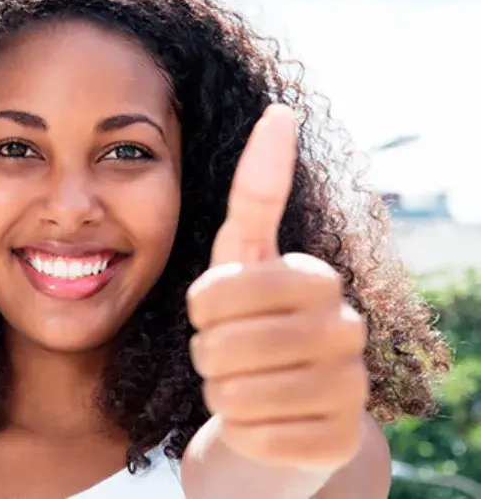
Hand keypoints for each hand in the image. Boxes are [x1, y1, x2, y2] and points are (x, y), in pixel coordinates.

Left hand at [186, 104, 367, 469]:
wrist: (276, 410)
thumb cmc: (250, 327)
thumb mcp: (243, 261)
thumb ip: (256, 193)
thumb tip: (281, 110)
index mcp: (318, 279)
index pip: (219, 290)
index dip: (202, 308)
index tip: (216, 311)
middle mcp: (346, 329)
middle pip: (222, 344)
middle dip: (205, 353)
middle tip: (226, 354)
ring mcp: (349, 388)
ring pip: (234, 393)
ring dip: (219, 391)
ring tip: (242, 385)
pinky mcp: (338, 441)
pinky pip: (253, 435)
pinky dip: (239, 431)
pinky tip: (261, 422)